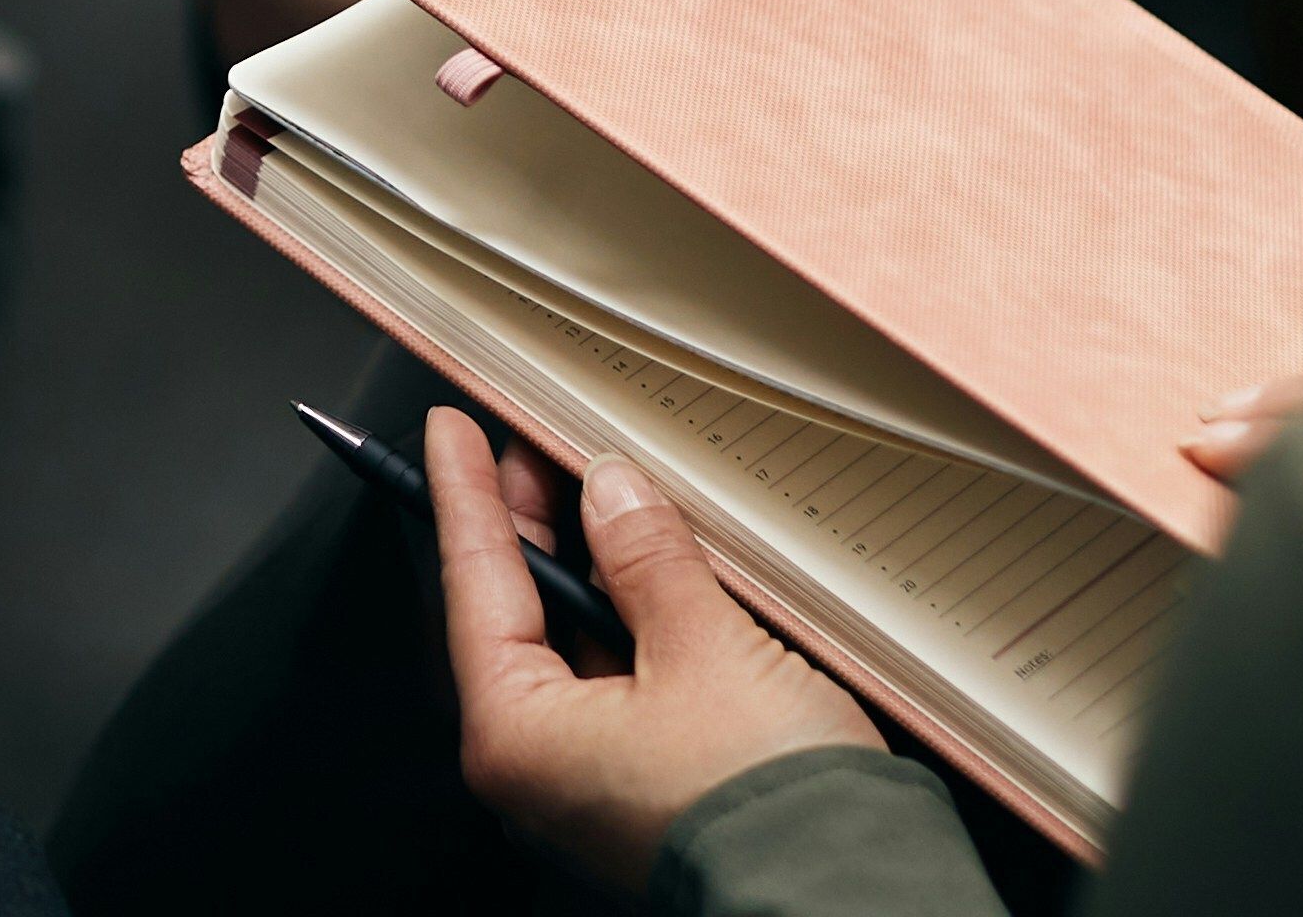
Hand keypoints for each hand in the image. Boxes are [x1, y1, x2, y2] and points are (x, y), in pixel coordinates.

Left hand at [431, 410, 877, 897]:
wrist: (851, 894)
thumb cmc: (767, 803)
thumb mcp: (703, 646)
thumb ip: (647, 558)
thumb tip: (610, 493)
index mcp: (518, 736)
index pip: (475, 582)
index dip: (467, 495)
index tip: (451, 431)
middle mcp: (539, 767)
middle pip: (517, 612)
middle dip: (531, 524)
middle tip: (537, 446)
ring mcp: (592, 781)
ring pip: (573, 644)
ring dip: (589, 567)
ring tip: (606, 492)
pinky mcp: (647, 785)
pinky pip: (620, 681)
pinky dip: (633, 619)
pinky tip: (659, 572)